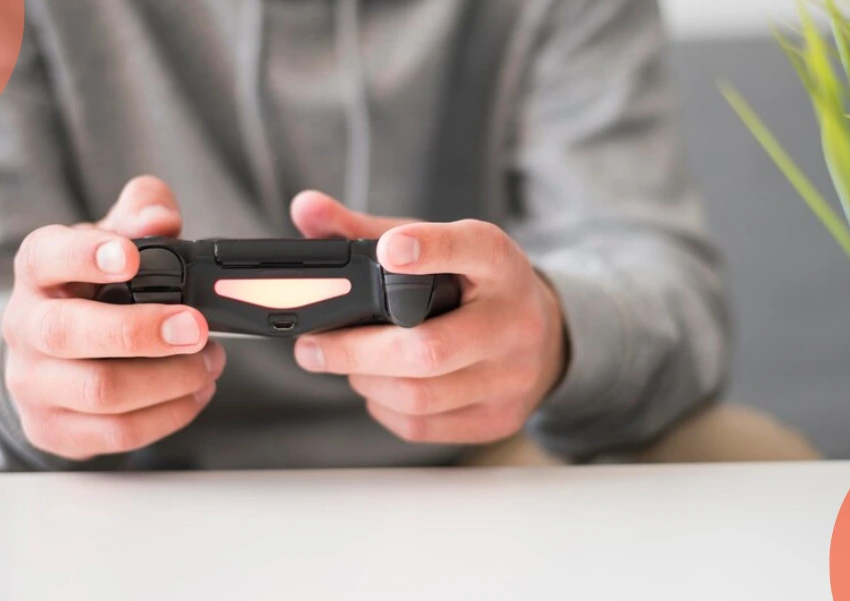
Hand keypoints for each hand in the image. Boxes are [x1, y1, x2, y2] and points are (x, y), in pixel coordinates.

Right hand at [2, 176, 224, 460]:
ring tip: (209, 362)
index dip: (86, 256)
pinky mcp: (53, 428)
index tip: (131, 257)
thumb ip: (141, 217)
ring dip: (169, 380)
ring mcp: (33, 383)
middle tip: (196, 327)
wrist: (49, 355)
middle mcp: (24, 327)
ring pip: (99, 391)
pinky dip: (168, 415)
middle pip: (70, 333)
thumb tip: (160, 218)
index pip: (46, 257)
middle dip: (141, 332)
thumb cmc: (91, 290)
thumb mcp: (114, 242)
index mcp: (37, 272)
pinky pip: (115, 433)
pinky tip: (196, 392)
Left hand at [290, 191, 568, 443]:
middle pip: (429, 348)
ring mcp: (511, 377)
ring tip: (346, 364)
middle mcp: (514, 321)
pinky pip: (423, 425)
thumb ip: (366, 229)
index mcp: (500, 264)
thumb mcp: (434, 247)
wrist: (543, 337)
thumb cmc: (473, 286)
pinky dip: (384, 407)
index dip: (431, 249)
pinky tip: (379, 387)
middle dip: (356, 350)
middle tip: (310, 347)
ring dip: (365, 381)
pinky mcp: (498, 418)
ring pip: (419, 395)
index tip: (391, 249)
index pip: (473, 249)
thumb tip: (306, 208)